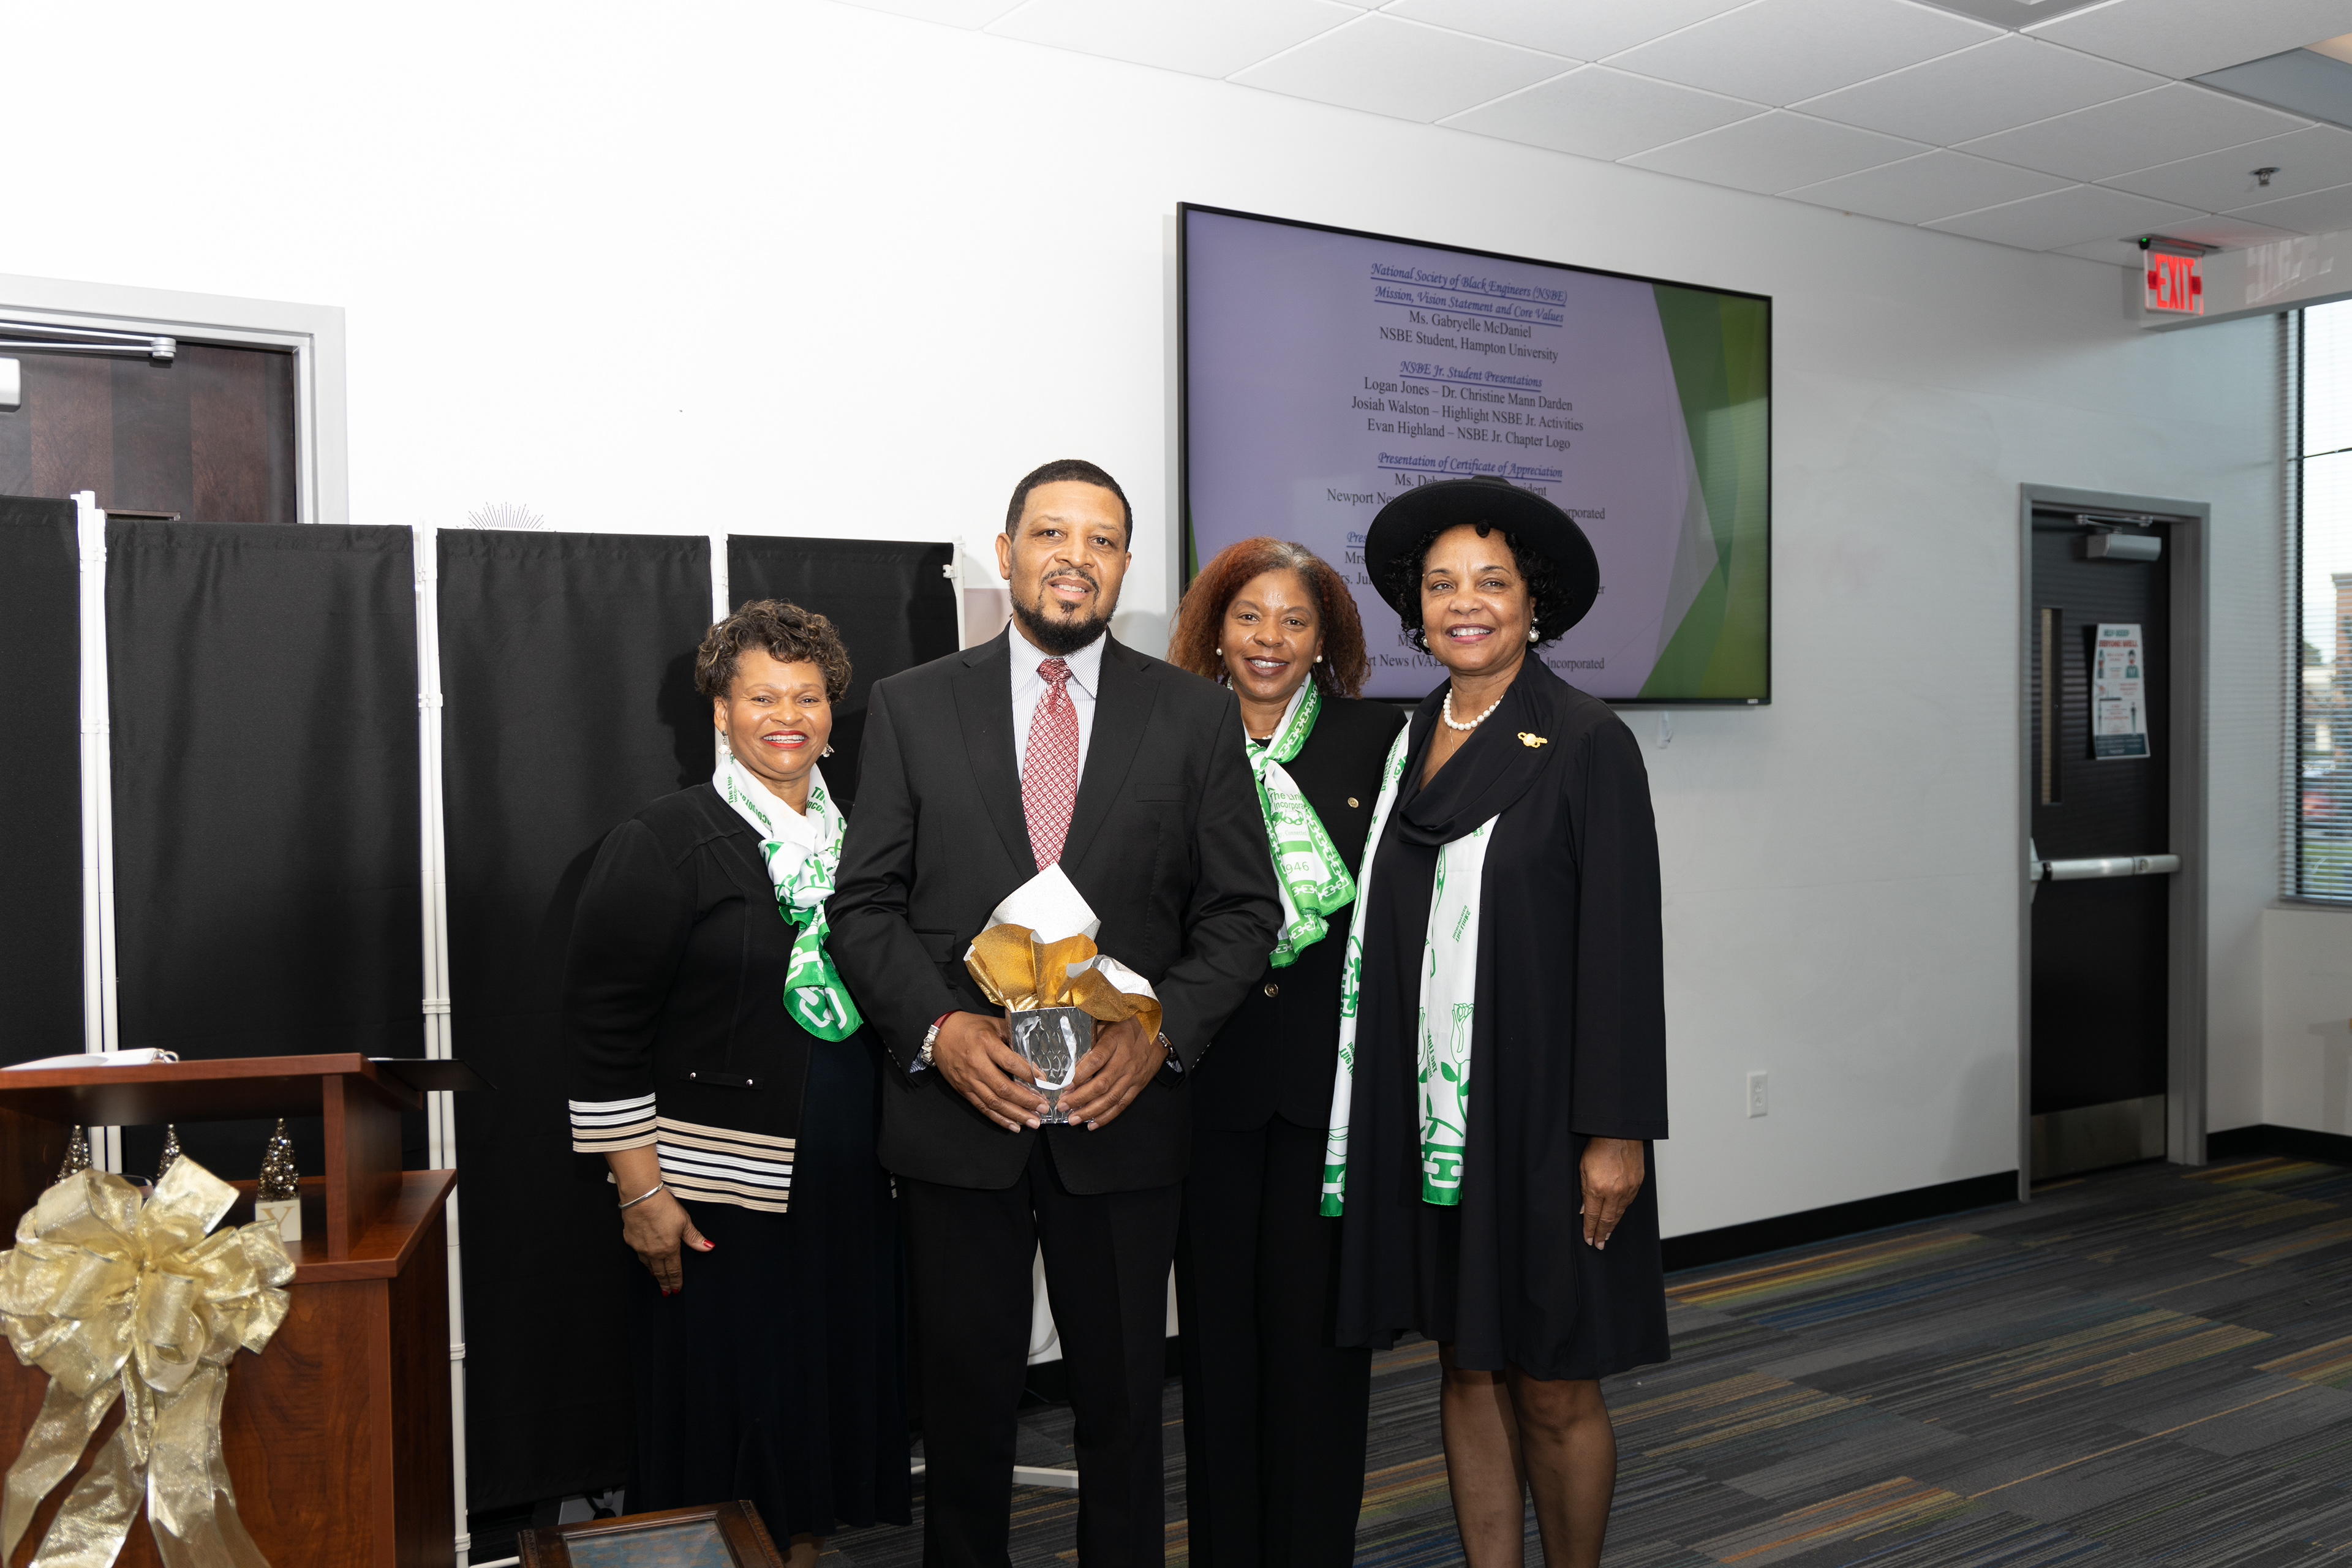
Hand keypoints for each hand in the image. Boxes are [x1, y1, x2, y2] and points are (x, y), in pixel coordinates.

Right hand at [621, 1187, 710, 1292]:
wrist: (641, 1197)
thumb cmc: (664, 1207)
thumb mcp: (684, 1222)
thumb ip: (695, 1238)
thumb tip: (708, 1248)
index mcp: (669, 1249)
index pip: (674, 1271)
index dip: (676, 1281)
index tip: (676, 1290)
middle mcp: (653, 1252)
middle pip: (660, 1272)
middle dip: (664, 1283)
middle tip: (666, 1292)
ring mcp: (640, 1247)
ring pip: (648, 1265)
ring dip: (654, 1272)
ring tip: (657, 1277)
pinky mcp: (630, 1240)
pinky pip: (638, 1254)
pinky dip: (644, 1260)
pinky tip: (645, 1260)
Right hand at [934, 1011, 1047, 1130]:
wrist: (940, 1034)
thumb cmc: (968, 1027)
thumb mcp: (992, 1023)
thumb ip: (1012, 1033)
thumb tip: (1033, 1048)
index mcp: (986, 1044)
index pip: (1010, 1063)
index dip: (1029, 1074)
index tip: (1044, 1082)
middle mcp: (977, 1064)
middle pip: (1004, 1088)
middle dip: (1026, 1101)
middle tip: (1043, 1108)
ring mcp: (969, 1080)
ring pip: (994, 1102)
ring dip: (1015, 1114)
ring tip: (1033, 1121)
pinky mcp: (964, 1090)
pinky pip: (983, 1107)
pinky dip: (999, 1118)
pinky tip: (1013, 1125)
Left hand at [1056, 1017, 1162, 1129]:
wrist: (1155, 1032)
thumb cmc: (1127, 1027)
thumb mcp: (1106, 1026)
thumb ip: (1090, 1043)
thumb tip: (1072, 1064)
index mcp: (1114, 1042)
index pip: (1095, 1060)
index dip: (1079, 1074)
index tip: (1065, 1085)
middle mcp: (1124, 1061)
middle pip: (1101, 1084)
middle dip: (1079, 1098)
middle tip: (1063, 1106)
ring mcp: (1132, 1076)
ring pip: (1111, 1098)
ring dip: (1090, 1111)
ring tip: (1074, 1119)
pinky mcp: (1137, 1086)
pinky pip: (1122, 1104)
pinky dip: (1107, 1116)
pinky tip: (1093, 1123)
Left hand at [1579, 1137, 1644, 1248]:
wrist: (1620, 1133)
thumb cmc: (1599, 1147)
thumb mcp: (1583, 1168)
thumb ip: (1584, 1191)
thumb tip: (1585, 1210)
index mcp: (1598, 1188)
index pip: (1593, 1216)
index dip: (1590, 1230)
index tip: (1589, 1240)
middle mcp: (1615, 1192)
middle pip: (1608, 1219)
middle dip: (1602, 1234)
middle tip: (1599, 1244)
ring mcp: (1628, 1189)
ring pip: (1620, 1213)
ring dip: (1613, 1225)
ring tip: (1607, 1234)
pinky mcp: (1638, 1184)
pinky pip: (1629, 1202)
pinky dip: (1622, 1211)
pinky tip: (1618, 1216)